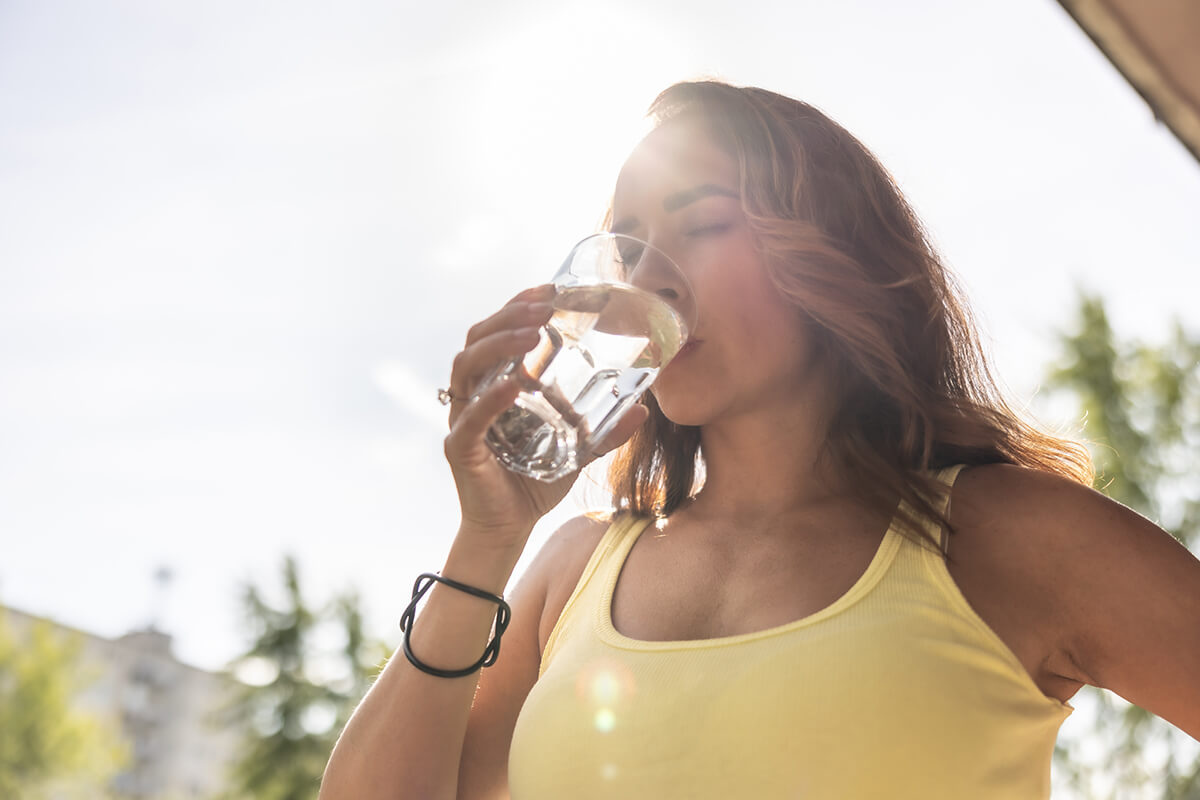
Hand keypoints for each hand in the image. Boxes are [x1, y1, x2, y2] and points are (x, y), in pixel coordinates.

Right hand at [442, 284, 648, 549]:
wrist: (510, 528)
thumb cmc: (535, 481)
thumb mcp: (578, 449)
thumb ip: (605, 429)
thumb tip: (644, 408)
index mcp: (495, 383)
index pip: (498, 331)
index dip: (518, 305)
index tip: (549, 287)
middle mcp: (473, 393)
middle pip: (478, 338)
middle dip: (508, 315)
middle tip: (543, 304)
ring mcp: (462, 418)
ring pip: (467, 366)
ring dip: (498, 344)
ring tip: (530, 332)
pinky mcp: (460, 447)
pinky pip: (470, 416)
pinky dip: (491, 398)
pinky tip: (515, 384)